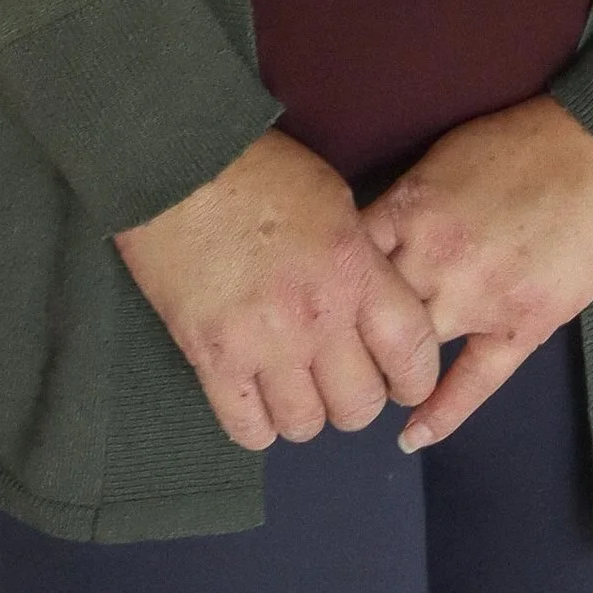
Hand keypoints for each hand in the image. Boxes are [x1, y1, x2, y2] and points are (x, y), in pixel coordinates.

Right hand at [116, 129, 442, 451]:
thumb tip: (372, 306)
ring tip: (295, 386)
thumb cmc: (260, 170)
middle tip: (341, 378)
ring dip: (306, 412)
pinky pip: (248, 429)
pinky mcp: (212, 359)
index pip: (414, 354)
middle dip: (357, 400)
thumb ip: (361, 261)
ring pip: (305, 426)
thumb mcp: (335, 201)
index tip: (401, 377)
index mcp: (355, 270)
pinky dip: (258, 423)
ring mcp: (262, 343)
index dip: (414, 378)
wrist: (178, 162)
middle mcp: (316, 316)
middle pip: (360, 406)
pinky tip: (256, 396)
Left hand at [361, 97, 592, 449]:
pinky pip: (472, 384)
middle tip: (334, 354)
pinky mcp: (521, 328)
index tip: (315, 301)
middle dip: (347, 335)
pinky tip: (411, 436)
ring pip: (411, 353)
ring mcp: (477, 299)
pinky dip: (439, 414)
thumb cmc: (527, 141)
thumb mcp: (446, 155)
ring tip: (370, 385)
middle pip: (368, 315)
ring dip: (388, 370)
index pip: (344, 261)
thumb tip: (374, 233)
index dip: (326, 285)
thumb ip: (407, 200)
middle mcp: (433, 259)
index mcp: (410, 208)